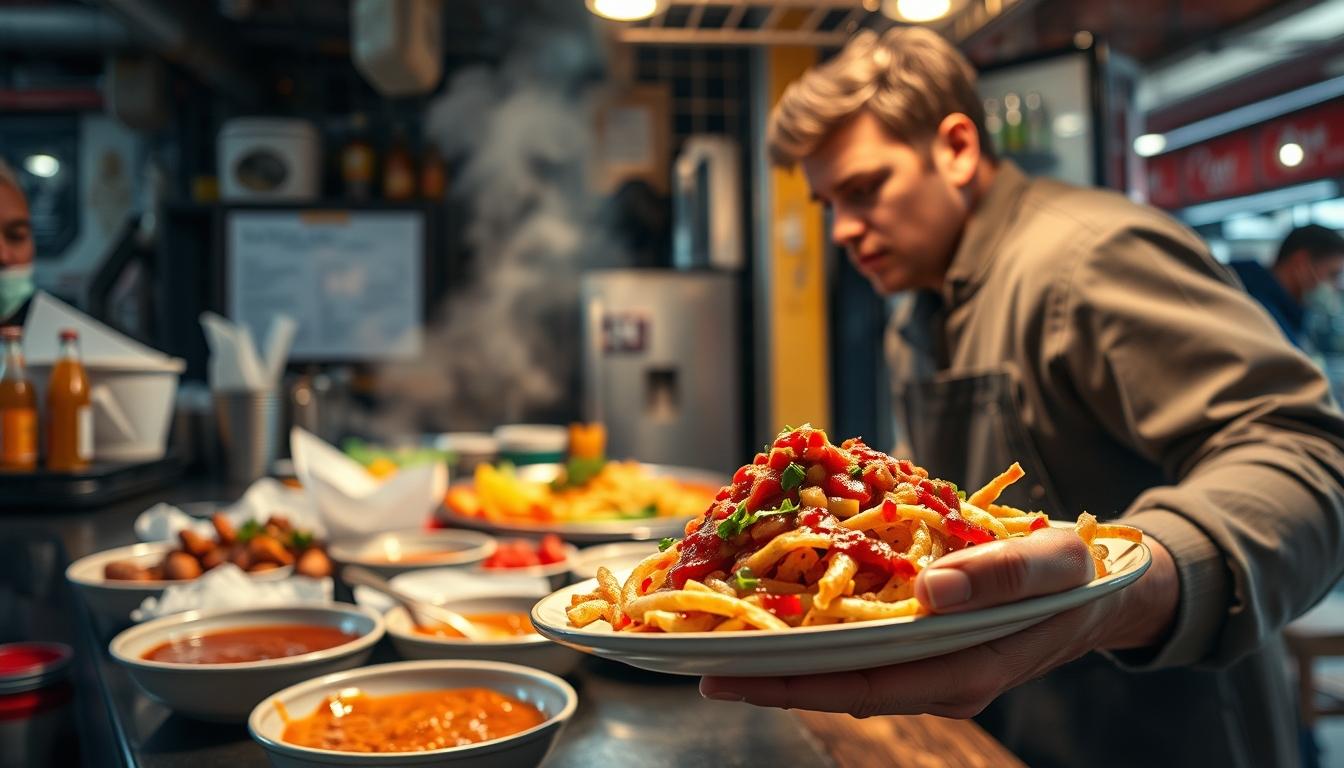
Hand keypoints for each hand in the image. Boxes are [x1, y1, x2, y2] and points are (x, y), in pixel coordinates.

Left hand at [699, 528, 1177, 717]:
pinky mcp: (924, 649)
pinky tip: (782, 621)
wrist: (1101, 590)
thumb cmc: (1076, 575)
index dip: (790, 681)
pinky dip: (817, 639)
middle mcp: (937, 680)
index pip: (857, 684)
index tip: (728, 673)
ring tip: (724, 645)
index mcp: (963, 669)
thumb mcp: (1050, 563)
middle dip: (769, 679)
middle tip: (699, 663)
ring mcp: (929, 669)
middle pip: (837, 685)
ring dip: (786, 662)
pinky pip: (859, 651)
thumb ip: (997, 575)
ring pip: (844, 672)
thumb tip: (930, 590)